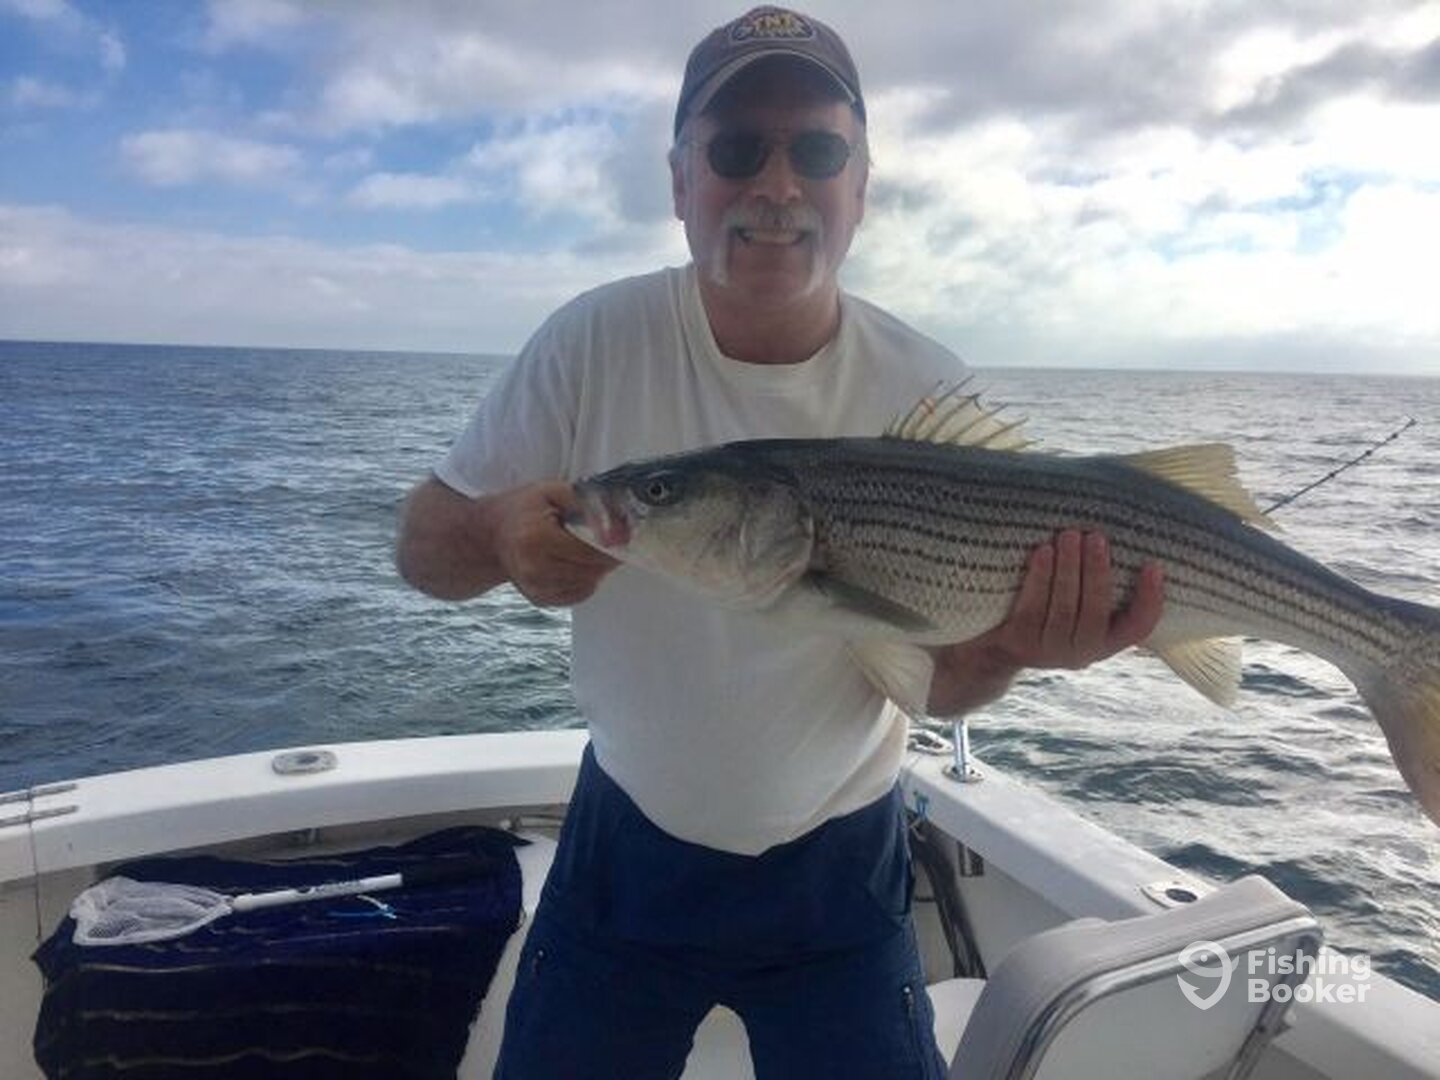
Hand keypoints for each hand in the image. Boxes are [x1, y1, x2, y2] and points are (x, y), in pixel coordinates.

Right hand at [492, 481, 618, 606]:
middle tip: (610, 539)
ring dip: (596, 568)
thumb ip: (588, 504)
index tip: (623, 534)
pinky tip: (576, 562)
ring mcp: (535, 588)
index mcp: (536, 539)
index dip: (611, 544)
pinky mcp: (540, 599)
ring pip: (588, 584)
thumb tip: (621, 526)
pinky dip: (586, 579)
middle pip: (591, 570)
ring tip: (586, 548)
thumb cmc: (523, 509)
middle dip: (606, 556)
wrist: (491, 534)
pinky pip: (579, 594)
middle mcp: (534, 568)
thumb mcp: (553, 492)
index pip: (589, 551)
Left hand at [926, 530, 1162, 714]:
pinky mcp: (1019, 644)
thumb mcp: (1074, 604)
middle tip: (1096, 536)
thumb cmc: (1042, 609)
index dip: (1151, 599)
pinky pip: (1033, 607)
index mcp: (1104, 643)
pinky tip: (1042, 552)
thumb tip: (1119, 525)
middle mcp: (1081, 654)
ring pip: (1065, 608)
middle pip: (1096, 611)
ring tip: (1070, 535)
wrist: (990, 648)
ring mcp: (1049, 652)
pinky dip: (1039, 577)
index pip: (1139, 627)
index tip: (1154, 566)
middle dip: (1097, 570)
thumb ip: (1095, 583)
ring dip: (1069, 569)